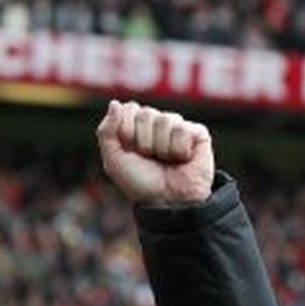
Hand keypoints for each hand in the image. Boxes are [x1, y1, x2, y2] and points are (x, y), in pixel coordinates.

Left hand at [97, 99, 214, 204]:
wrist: (167, 201)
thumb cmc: (141, 183)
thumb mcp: (114, 162)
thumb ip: (106, 133)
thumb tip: (115, 103)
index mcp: (137, 126)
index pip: (129, 109)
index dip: (127, 132)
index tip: (132, 152)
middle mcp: (158, 123)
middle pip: (146, 113)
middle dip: (144, 142)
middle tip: (150, 158)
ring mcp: (178, 127)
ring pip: (165, 120)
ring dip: (161, 148)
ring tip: (166, 161)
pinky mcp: (198, 133)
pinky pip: (183, 129)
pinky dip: (178, 149)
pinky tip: (182, 159)